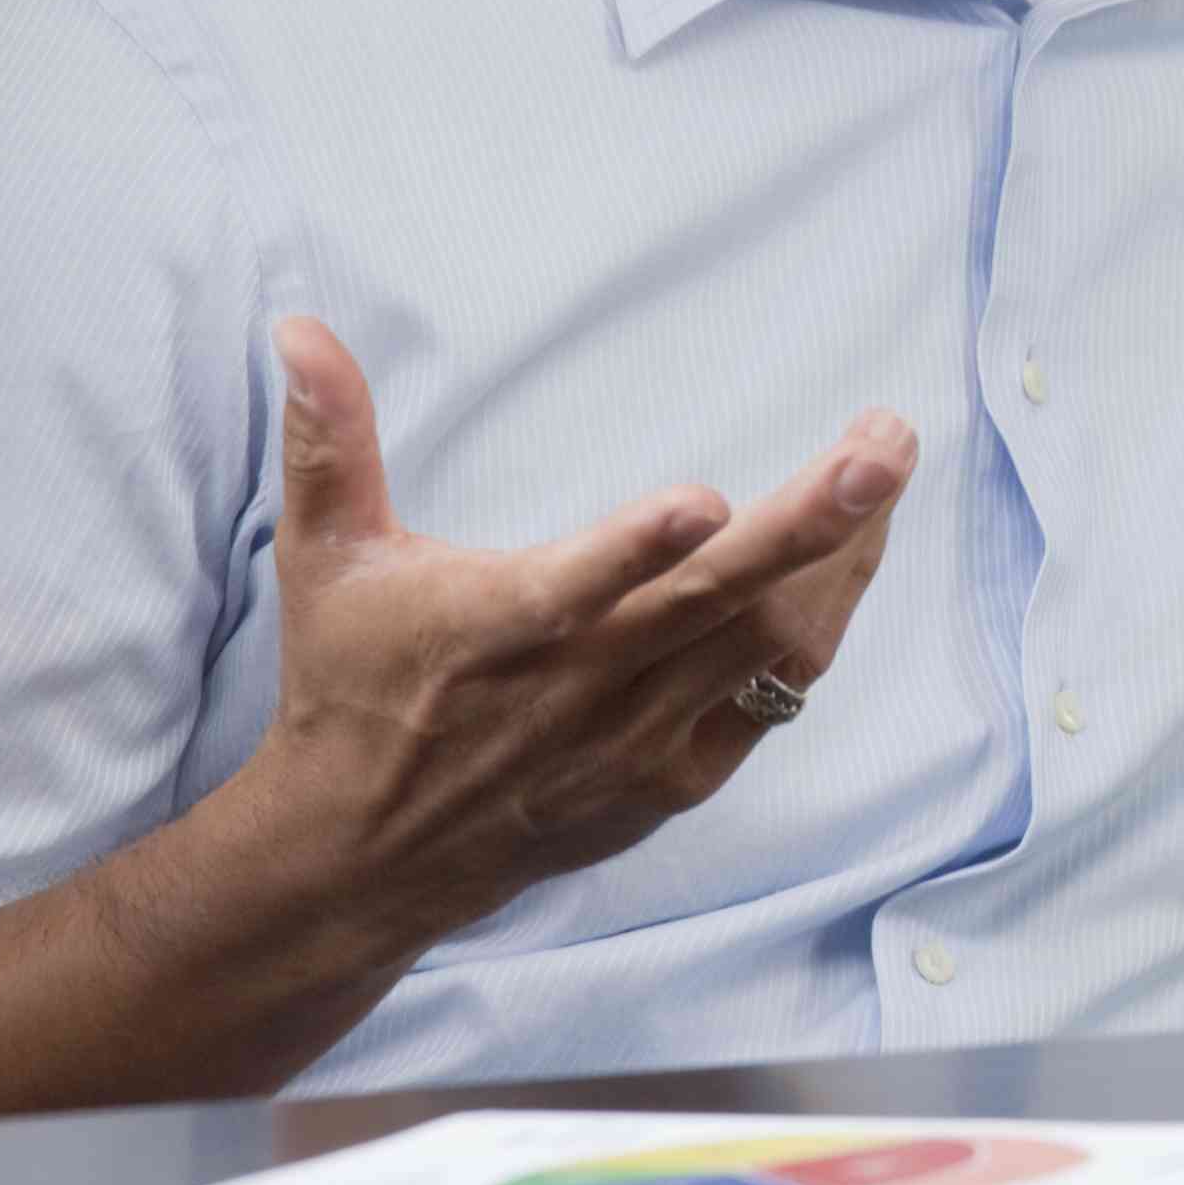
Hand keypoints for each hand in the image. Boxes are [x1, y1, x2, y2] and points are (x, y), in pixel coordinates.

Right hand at [229, 318, 917, 950]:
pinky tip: (853, 559)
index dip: (638, 548)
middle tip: (883, 446)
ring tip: (883, 475)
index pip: (577, 587)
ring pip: (769, 649)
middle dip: (812, 522)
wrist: (367, 854)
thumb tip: (300, 330)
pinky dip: (818, 628)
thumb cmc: (351, 685)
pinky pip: (775, 698)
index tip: (704, 497)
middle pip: (716, 604)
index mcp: (498, 628)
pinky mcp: (676, 778)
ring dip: (839, 562)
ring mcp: (639, 740)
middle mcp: (581, 688)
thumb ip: (329, 440)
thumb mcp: (325, 558)